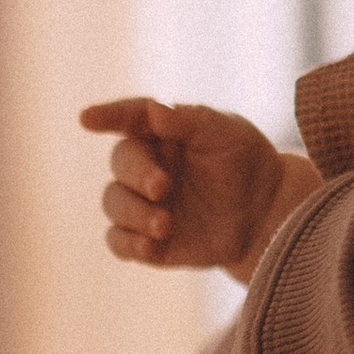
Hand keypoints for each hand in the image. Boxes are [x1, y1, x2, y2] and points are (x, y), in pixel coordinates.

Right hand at [80, 96, 315, 274]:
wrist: (266, 215)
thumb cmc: (245, 162)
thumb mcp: (226, 133)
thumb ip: (189, 120)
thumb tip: (154, 108)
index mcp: (161, 132)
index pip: (130, 117)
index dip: (109, 116)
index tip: (88, 119)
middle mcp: (146, 165)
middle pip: (121, 162)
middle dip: (137, 173)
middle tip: (161, 187)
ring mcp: (143, 203)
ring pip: (114, 203)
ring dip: (134, 212)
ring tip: (165, 224)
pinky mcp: (147, 238)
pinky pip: (118, 241)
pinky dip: (128, 243)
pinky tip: (150, 245)